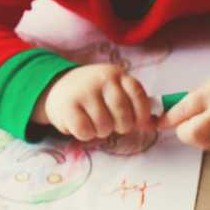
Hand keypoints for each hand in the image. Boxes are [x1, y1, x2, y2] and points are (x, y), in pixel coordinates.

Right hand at [38, 63, 153, 142]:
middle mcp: (102, 79)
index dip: (141, 114)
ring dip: (101, 131)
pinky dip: (86, 134)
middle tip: (112, 124)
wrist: (57, 87)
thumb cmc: (94, 95)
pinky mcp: (67, 105)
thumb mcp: (114, 91)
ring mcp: (84, 91)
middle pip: (123, 115)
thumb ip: (133, 104)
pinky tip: (82, 125)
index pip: (138, 96)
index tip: (136, 122)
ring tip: (94, 122)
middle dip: (121, 127)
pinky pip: (86, 131)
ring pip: (104, 126)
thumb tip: (152, 124)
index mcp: (118, 75)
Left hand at [163, 70, 209, 153]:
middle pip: (190, 134)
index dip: (168, 118)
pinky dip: (208, 139)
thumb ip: (192, 99)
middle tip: (186, 124)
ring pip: (198, 143)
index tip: (159, 121)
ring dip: (195, 135)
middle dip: (182, 130)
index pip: (183, 110)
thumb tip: (167, 116)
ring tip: (208, 122)